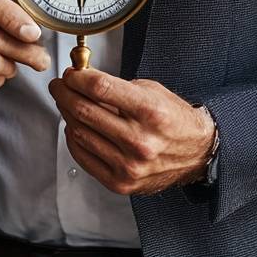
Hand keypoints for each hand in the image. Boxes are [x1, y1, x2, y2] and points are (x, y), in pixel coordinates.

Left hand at [49, 69, 215, 195]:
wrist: (196, 153)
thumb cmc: (172, 118)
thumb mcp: (149, 90)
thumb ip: (114, 86)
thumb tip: (79, 79)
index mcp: (149, 111)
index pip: (99, 88)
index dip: (76, 77)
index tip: (70, 73)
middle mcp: (140, 141)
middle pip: (84, 110)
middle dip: (64, 92)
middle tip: (59, 85)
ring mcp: (129, 166)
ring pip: (80, 132)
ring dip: (67, 113)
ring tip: (68, 103)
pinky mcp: (121, 183)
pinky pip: (83, 156)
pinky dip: (73, 138)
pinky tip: (76, 126)